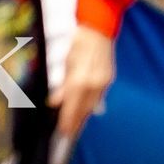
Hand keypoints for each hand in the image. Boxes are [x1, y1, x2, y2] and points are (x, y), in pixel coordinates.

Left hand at [52, 25, 113, 140]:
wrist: (99, 30)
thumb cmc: (78, 42)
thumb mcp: (66, 61)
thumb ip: (62, 85)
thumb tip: (54, 102)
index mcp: (81, 79)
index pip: (73, 105)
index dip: (67, 119)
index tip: (62, 131)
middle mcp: (95, 84)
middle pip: (84, 109)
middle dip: (76, 122)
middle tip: (67, 134)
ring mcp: (104, 82)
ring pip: (92, 105)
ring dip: (83, 116)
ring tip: (74, 126)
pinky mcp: (108, 80)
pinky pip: (98, 98)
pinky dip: (90, 106)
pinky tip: (85, 111)